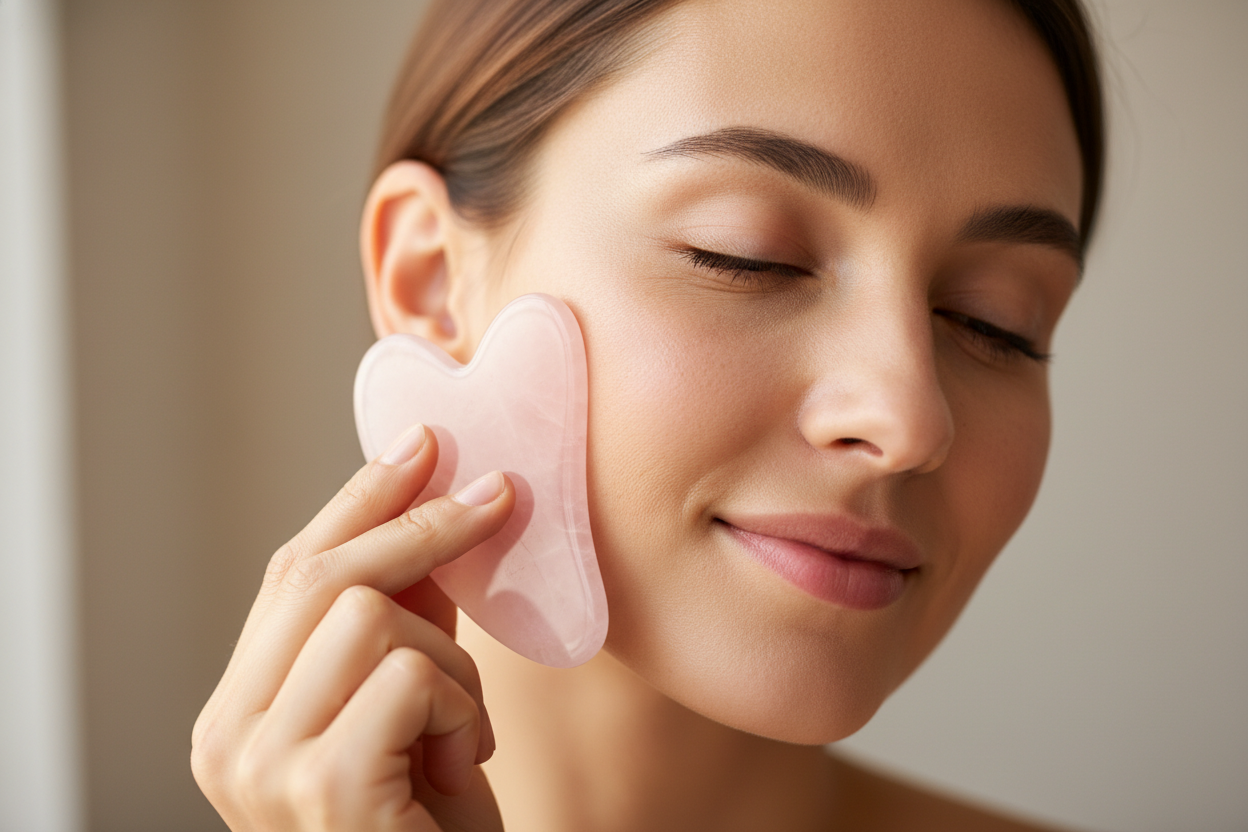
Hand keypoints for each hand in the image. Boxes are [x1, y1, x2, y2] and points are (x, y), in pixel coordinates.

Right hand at [192, 424, 511, 830]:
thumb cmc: (427, 824)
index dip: (361, 500)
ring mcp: (262, 767)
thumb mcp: (412, 707)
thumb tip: (436, 510)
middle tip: (500, 497)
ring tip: (460, 730)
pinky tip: (459, 764)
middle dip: (420, 526)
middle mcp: (225, 737)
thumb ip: (405, 622)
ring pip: (368, 617)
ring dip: (448, 662)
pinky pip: (408, 677)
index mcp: (236, 713)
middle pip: (317, 576)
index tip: (424, 443)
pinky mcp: (320, 789)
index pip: (291, 574)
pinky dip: (459, 707)